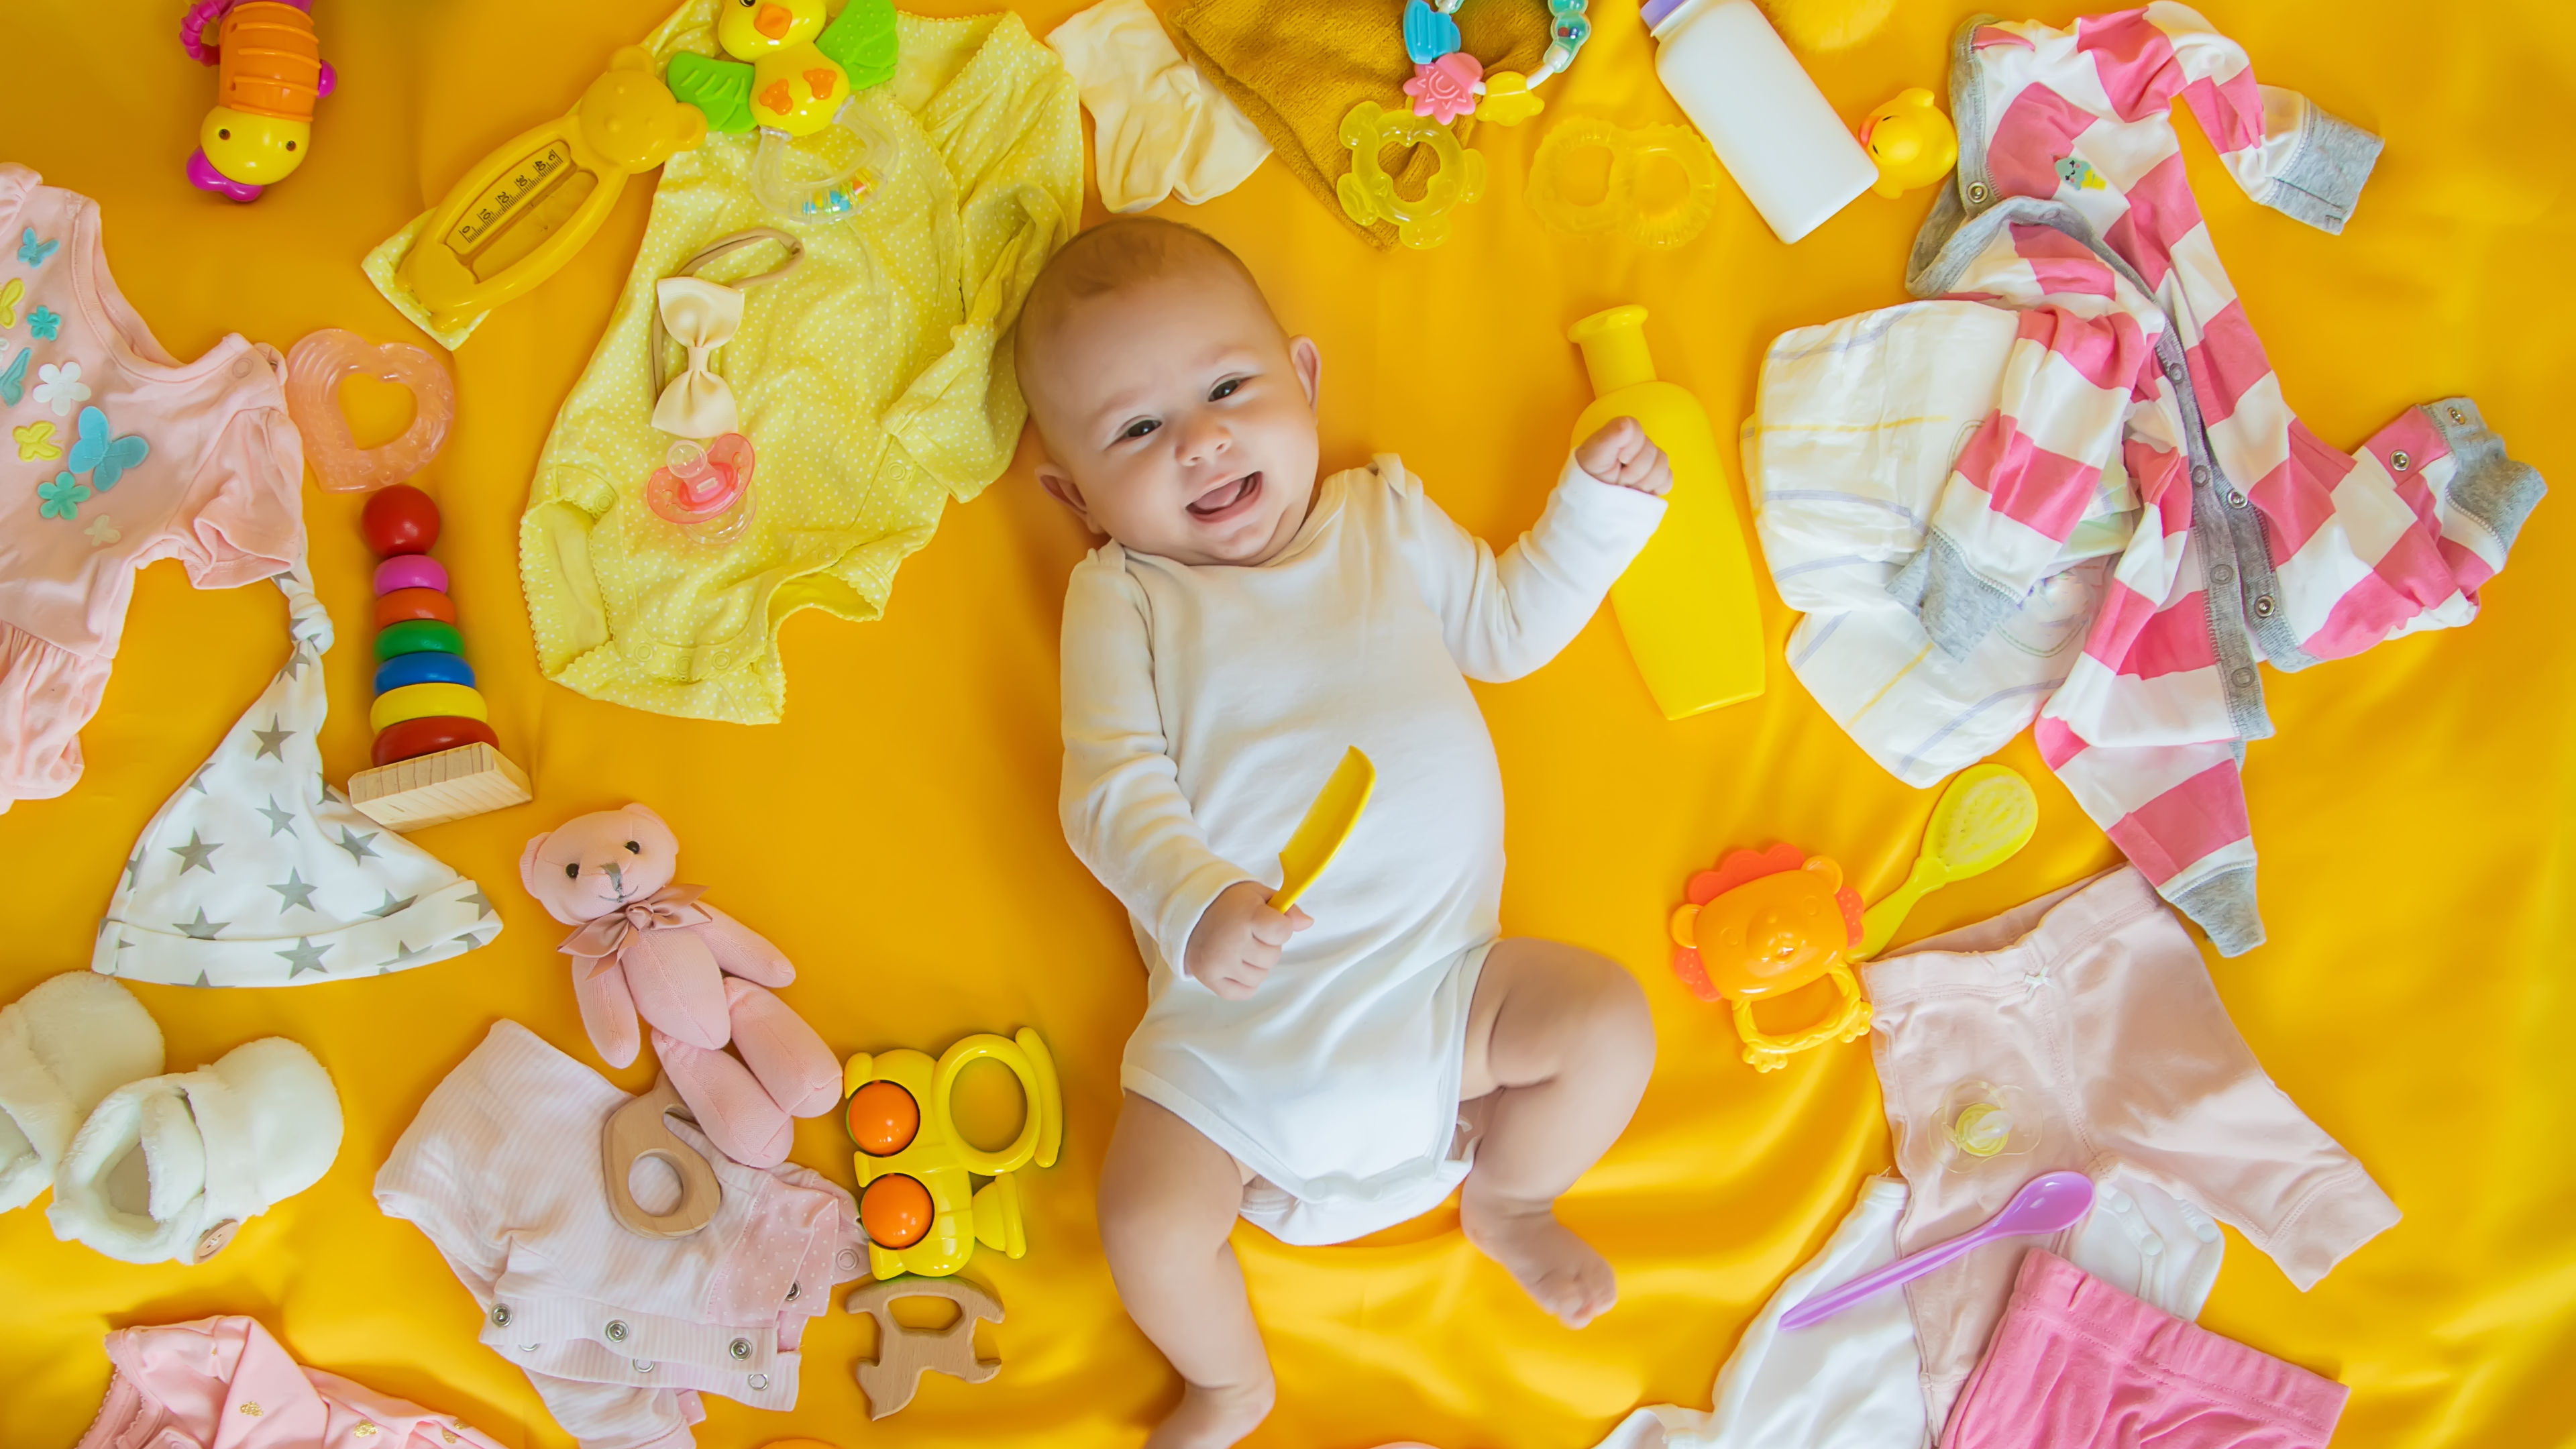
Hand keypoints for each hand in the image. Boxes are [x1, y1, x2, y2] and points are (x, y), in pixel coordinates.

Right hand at [1184, 881, 1311, 999]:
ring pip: (1260, 976)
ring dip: (1256, 965)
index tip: (1268, 921)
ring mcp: (1219, 962)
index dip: (1281, 927)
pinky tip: (1235, 964)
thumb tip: (1307, 923)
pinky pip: (1244, 992)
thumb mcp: (1260, 896)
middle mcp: (1231, 941)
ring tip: (1240, 948)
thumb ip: (1287, 910)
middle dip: (1266, 946)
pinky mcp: (1208, 978)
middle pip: (1272, 957)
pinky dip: (1245, 982)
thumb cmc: (1231, 904)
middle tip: (1248, 934)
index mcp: (1246, 916)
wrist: (1191, 911)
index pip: (1282, 931)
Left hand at [1574, 416, 1671, 496]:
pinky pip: (1667, 480)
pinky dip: (1654, 488)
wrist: (1592, 501)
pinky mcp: (1657, 478)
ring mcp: (1649, 461)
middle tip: (1617, 479)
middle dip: (1633, 471)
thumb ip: (1610, 436)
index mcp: (1623, 432)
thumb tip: (1627, 423)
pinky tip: (1638, 491)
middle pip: (1652, 452)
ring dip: (1642, 482)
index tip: (1620, 460)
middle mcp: (1639, 444)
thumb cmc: (1588, 475)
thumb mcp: (1593, 455)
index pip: (1638, 432)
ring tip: (1626, 487)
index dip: (1632, 449)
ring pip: (1661, 467)